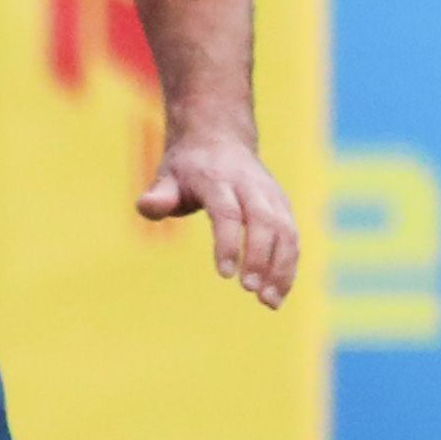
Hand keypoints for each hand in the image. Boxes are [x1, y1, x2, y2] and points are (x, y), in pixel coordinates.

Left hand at [136, 128, 297, 308]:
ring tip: (269, 302)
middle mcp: (251, 186)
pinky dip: (288, 266)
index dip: (228, 243)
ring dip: (281, 268)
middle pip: (263, 222)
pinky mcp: (283, 207)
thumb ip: (158, 196)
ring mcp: (271, 196)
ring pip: (286, 231)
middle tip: (250, 291)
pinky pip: (292, 238)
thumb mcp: (166, 176)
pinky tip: (277, 293)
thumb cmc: (187, 167)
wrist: (220, 138)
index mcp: (219, 179)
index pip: (228, 212)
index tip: (225, 275)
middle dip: (261, 258)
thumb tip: (148, 207)